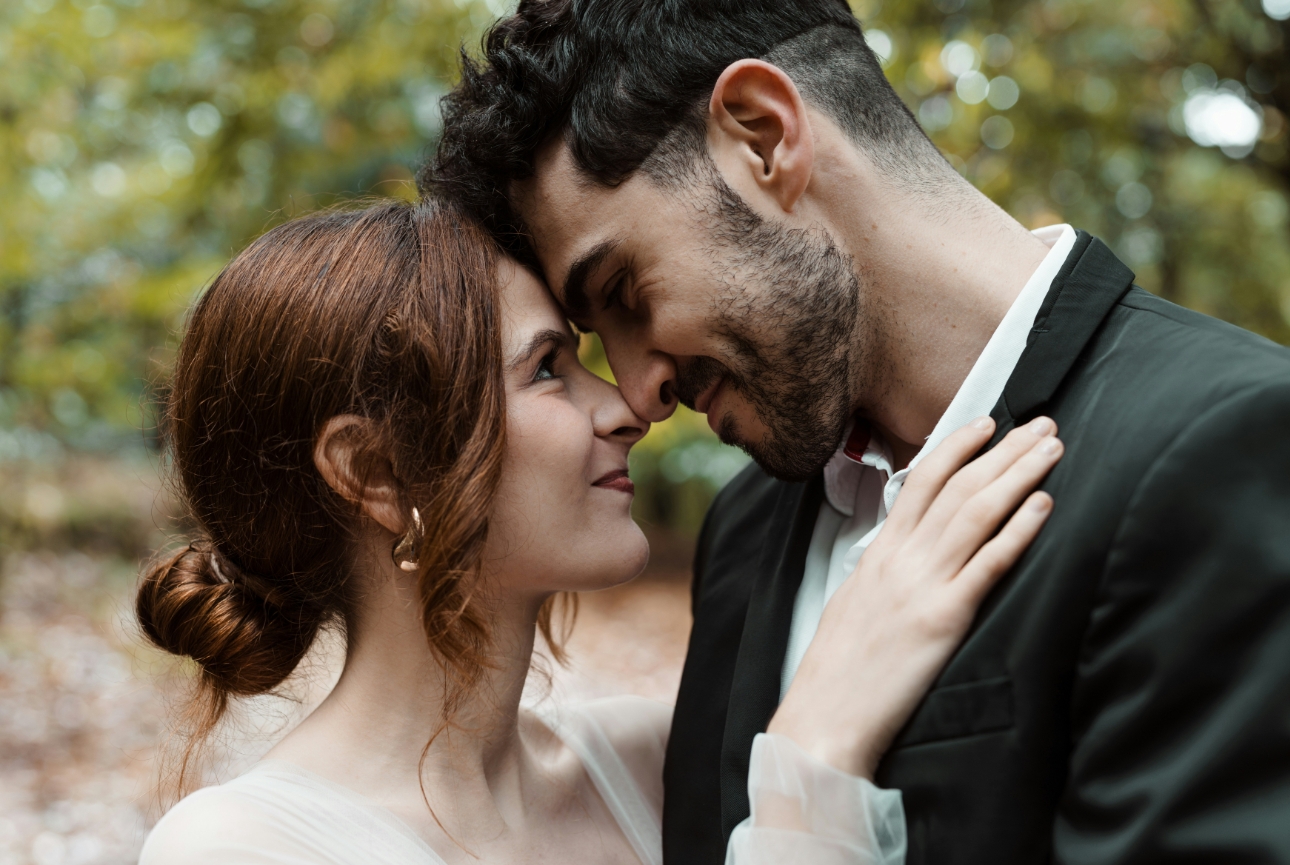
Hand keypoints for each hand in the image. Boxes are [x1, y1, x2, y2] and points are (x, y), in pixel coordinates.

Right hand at [767, 416, 1062, 778]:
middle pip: (958, 487)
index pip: (921, 481)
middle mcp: (901, 559)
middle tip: (1041, 424)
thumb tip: (899, 553)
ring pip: (977, 512)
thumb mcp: (852, 602)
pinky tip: (1044, 505)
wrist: (825, 716)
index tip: (987, 423)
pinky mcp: (944, 618)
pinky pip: (989, 564)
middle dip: (1004, 450)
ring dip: (1019, 474)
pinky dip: (1019, 529)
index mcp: (879, 553)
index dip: (957, 446)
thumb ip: (880, 571)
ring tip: (1051, 449)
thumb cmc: (837, 669)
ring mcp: (922, 585)